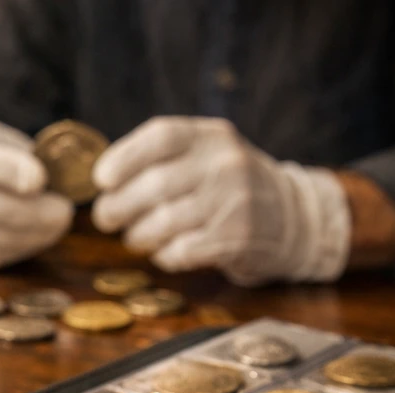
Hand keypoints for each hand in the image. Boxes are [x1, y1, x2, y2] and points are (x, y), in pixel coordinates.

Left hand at [91, 117, 350, 286]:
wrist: (293, 217)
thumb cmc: (226, 188)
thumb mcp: (204, 156)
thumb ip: (160, 160)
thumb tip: (103, 183)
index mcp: (210, 136)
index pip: (160, 137)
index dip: (122, 159)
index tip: (101, 180)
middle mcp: (225, 164)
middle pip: (154, 185)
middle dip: (118, 207)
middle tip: (107, 219)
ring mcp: (234, 201)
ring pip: (163, 223)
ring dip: (138, 236)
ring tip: (136, 237)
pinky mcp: (238, 238)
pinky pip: (181, 251)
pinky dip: (164, 255)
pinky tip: (167, 251)